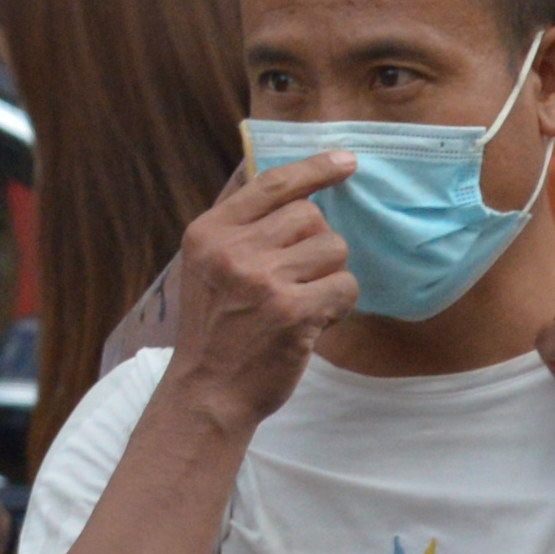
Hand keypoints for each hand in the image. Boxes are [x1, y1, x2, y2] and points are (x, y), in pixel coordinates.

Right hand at [167, 156, 360, 423]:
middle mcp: (232, 250)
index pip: (271, 183)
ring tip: (305, 302)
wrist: (208, 392)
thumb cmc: (216, 329)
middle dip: (318, 246)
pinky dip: (341, 305)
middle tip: (299, 280)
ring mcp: (263, 280)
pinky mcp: (293, 311)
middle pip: (311, 216)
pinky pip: (346, 286)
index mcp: (209, 232)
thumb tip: (296, 188)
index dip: (314, 168)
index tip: (346, 161)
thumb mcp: (207, 267)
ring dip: (330, 276)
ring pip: (334, 249)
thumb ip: (241, 228)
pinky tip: (317, 322)